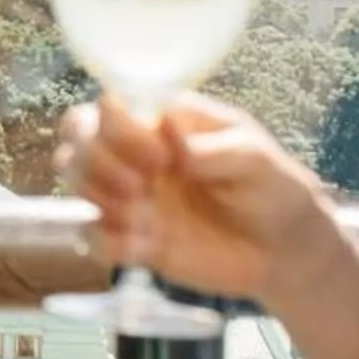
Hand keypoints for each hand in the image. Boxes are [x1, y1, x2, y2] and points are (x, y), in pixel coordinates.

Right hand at [57, 95, 337, 303]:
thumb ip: (210, 147)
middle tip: (142, 188)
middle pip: (77, 138)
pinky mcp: (130, 238)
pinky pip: (90, 235)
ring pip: (73, 179)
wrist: (286, 252)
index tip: (159, 158)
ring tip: (144, 219)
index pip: (109, 106)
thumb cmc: (274, 189)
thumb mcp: (256, 160)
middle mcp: (136, 153)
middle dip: (99, 163)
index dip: (119, 129)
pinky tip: (145, 247)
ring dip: (97, 198)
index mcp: (162, 122)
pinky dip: (106, 242)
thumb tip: (164, 130)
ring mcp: (129, 195)